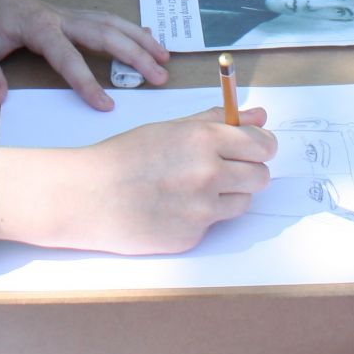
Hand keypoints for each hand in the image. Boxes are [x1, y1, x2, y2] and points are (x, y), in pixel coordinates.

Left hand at [0, 0, 168, 107]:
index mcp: (39, 27)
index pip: (68, 57)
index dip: (86, 82)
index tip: (106, 105)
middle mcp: (60, 17)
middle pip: (104, 33)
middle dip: (134, 54)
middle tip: (160, 77)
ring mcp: (67, 13)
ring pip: (111, 22)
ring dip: (140, 37)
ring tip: (165, 57)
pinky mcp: (69, 14)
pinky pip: (105, 19)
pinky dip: (128, 28)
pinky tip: (145, 37)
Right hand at [77, 106, 275, 253]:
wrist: (90, 195)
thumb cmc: (125, 156)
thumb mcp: (169, 128)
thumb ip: (216, 120)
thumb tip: (259, 116)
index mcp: (203, 139)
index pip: (262, 144)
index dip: (260, 145)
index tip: (252, 147)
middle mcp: (209, 173)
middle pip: (261, 176)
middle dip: (248, 171)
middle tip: (222, 169)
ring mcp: (202, 209)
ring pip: (244, 202)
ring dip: (228, 195)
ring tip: (193, 188)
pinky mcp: (194, 236)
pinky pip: (216, 224)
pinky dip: (202, 216)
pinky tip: (175, 207)